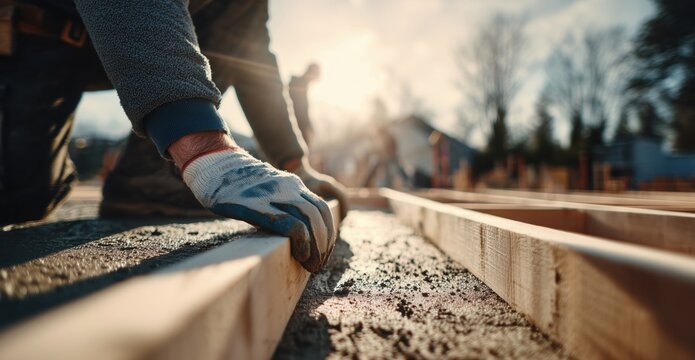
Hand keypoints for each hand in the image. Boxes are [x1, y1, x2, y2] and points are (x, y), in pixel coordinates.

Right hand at [170, 132, 335, 271]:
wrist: (212, 165)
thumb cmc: (237, 184)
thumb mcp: (268, 188)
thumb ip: (284, 203)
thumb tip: (297, 232)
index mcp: (292, 183)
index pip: (322, 208)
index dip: (327, 232)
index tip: (322, 251)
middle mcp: (287, 186)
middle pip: (319, 215)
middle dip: (324, 243)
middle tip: (318, 264)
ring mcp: (272, 194)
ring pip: (309, 219)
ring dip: (316, 246)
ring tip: (311, 264)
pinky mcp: (255, 205)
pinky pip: (289, 224)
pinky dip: (301, 242)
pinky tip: (298, 255)